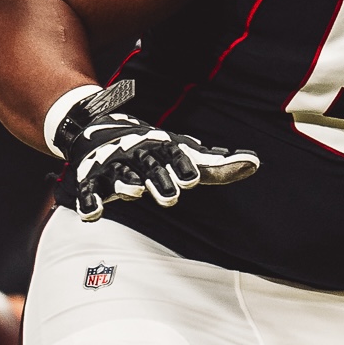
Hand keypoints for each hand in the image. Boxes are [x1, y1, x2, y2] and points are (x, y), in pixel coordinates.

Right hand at [66, 111, 259, 220]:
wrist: (103, 130)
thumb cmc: (156, 152)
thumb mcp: (185, 155)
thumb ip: (217, 165)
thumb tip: (254, 163)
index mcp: (162, 148)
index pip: (175, 155)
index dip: (183, 166)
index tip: (193, 178)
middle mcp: (138, 154)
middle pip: (149, 165)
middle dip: (159, 179)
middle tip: (171, 197)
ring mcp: (114, 166)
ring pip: (120, 175)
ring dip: (126, 183)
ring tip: (134, 192)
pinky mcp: (92, 179)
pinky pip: (89, 190)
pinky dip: (89, 200)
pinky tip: (93, 213)